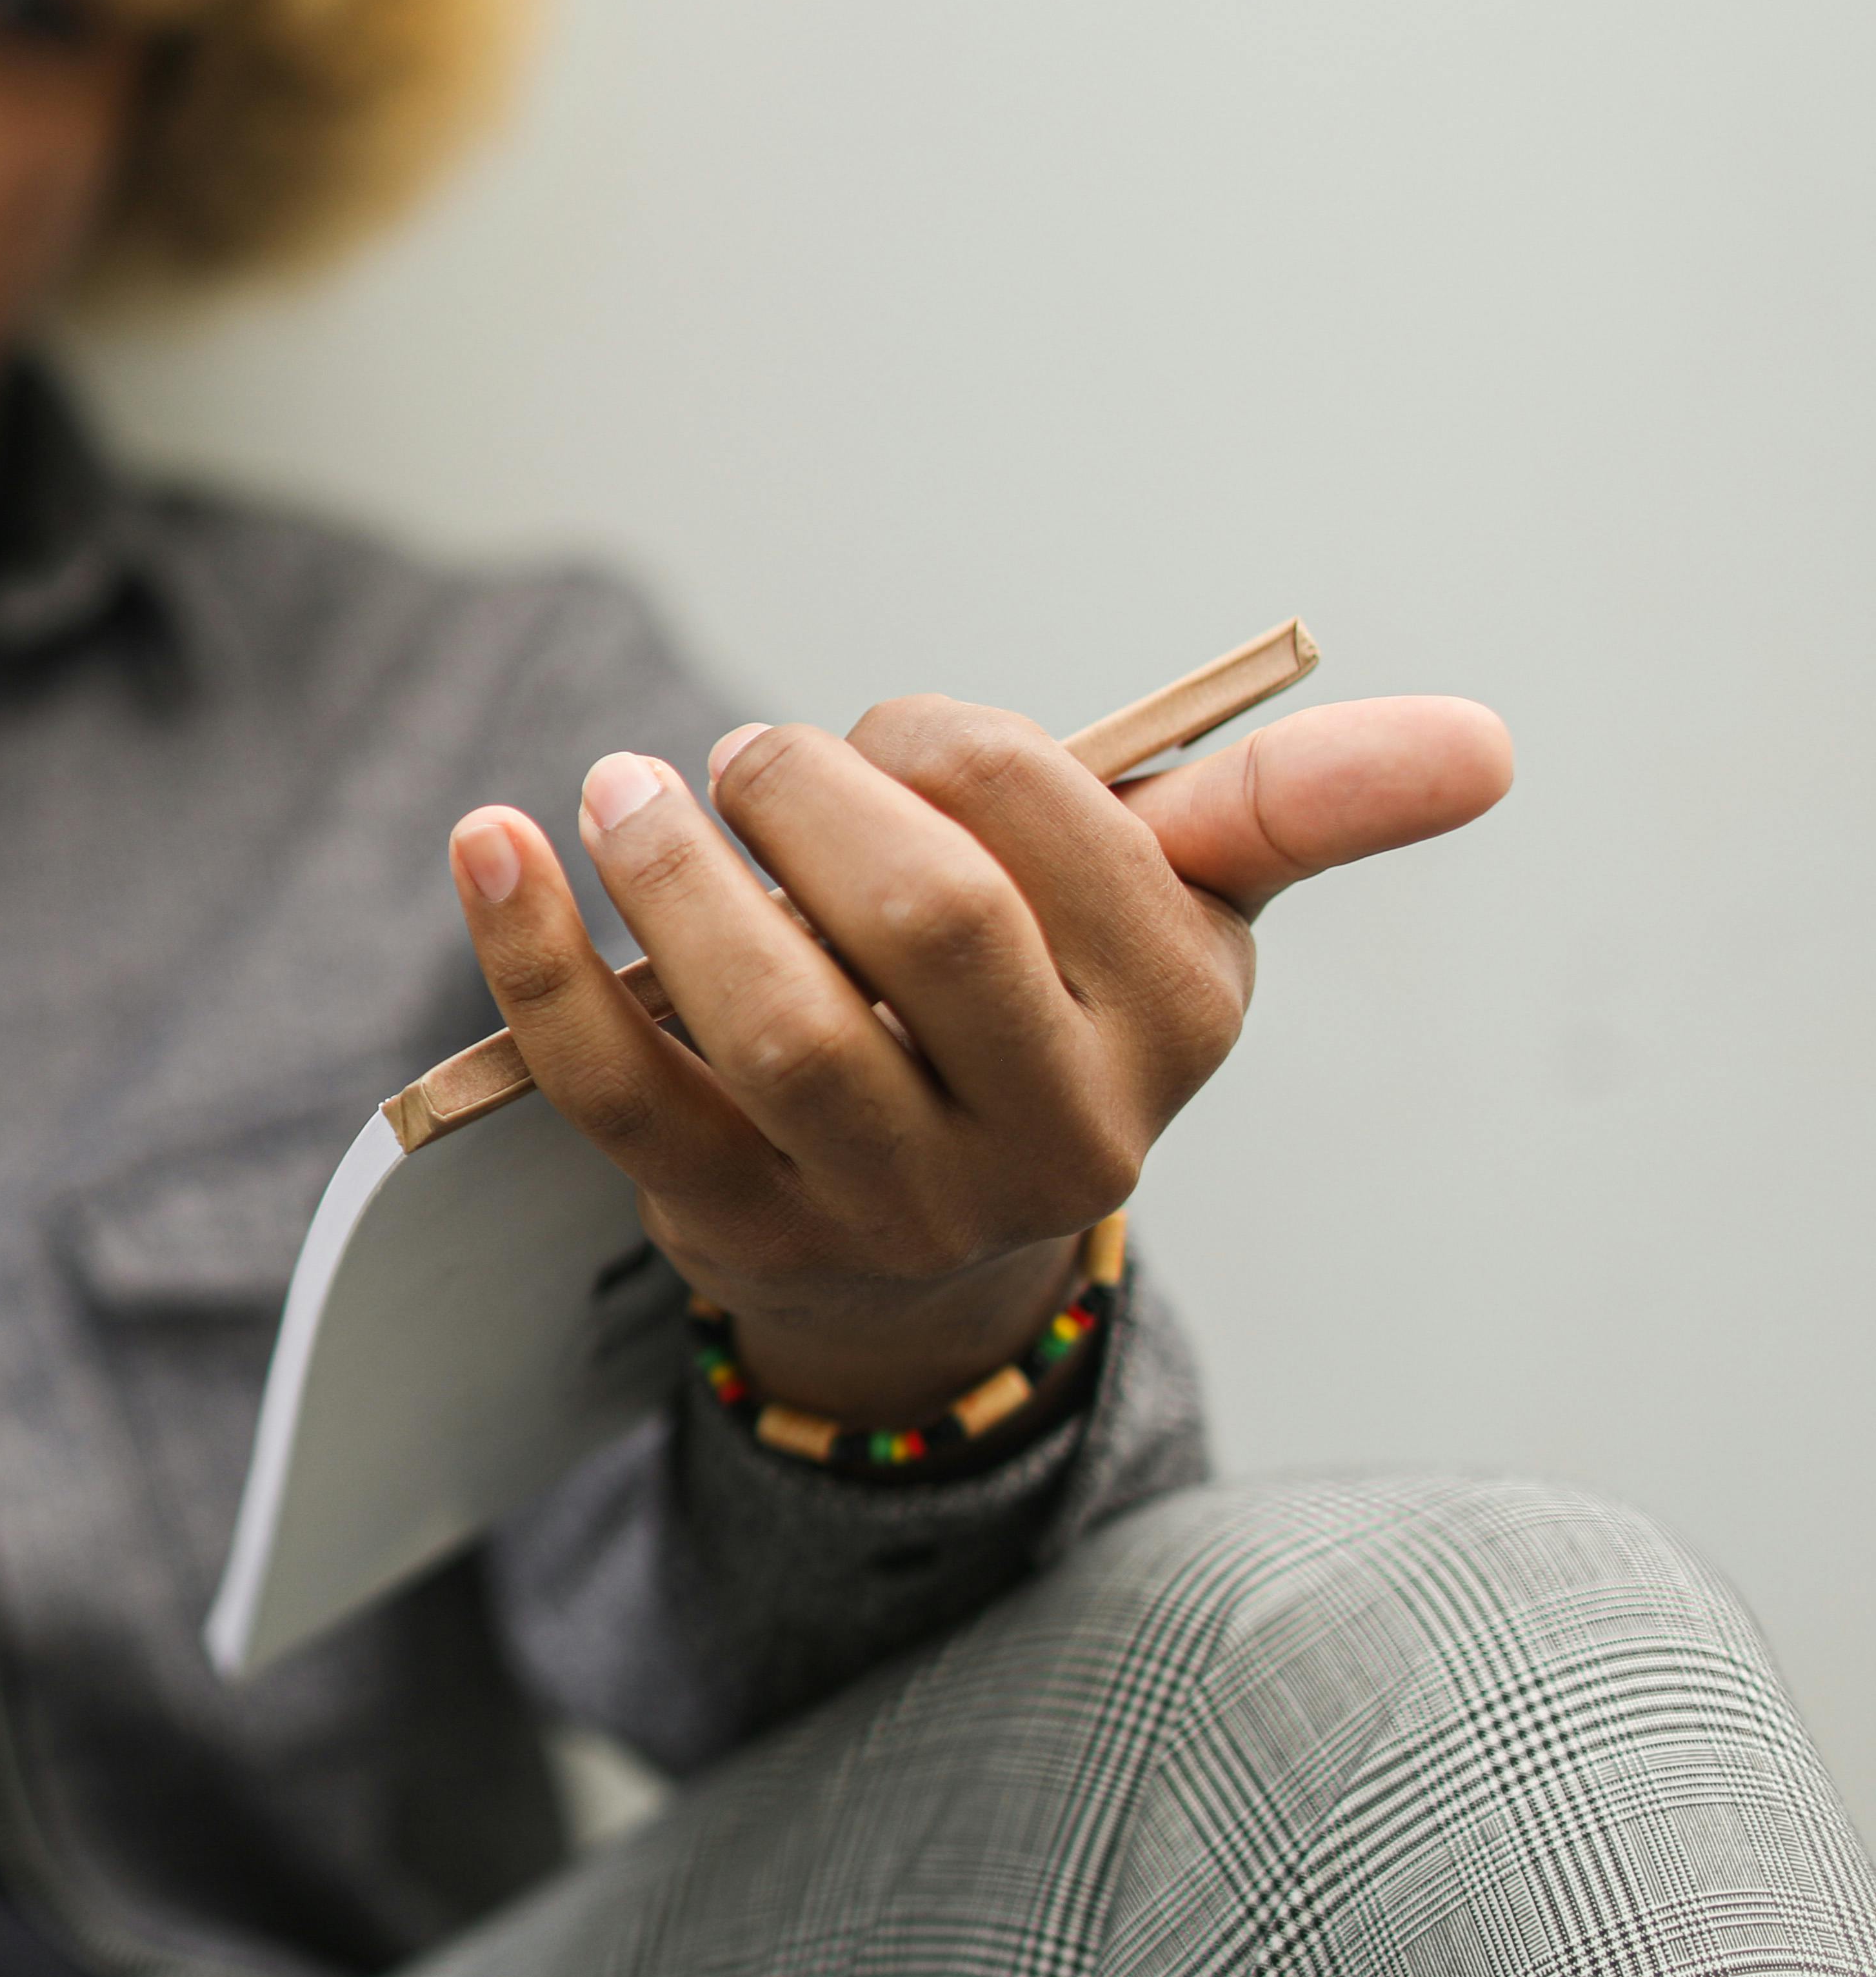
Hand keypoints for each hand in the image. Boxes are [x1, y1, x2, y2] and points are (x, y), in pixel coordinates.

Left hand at [448, 693, 1514, 1426]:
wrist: (926, 1243)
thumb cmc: (1035, 1006)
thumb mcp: (1173, 907)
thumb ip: (1297, 805)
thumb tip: (1489, 739)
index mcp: (1172, 1023)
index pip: (1047, 825)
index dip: (942, 738)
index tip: (893, 733)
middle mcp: (1050, 1133)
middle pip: (922, 922)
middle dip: (815, 795)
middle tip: (753, 757)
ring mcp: (881, 1196)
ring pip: (769, 1016)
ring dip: (678, 869)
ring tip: (631, 793)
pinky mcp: (726, 1218)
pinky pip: (607, 1081)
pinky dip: (531, 950)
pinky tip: (487, 840)